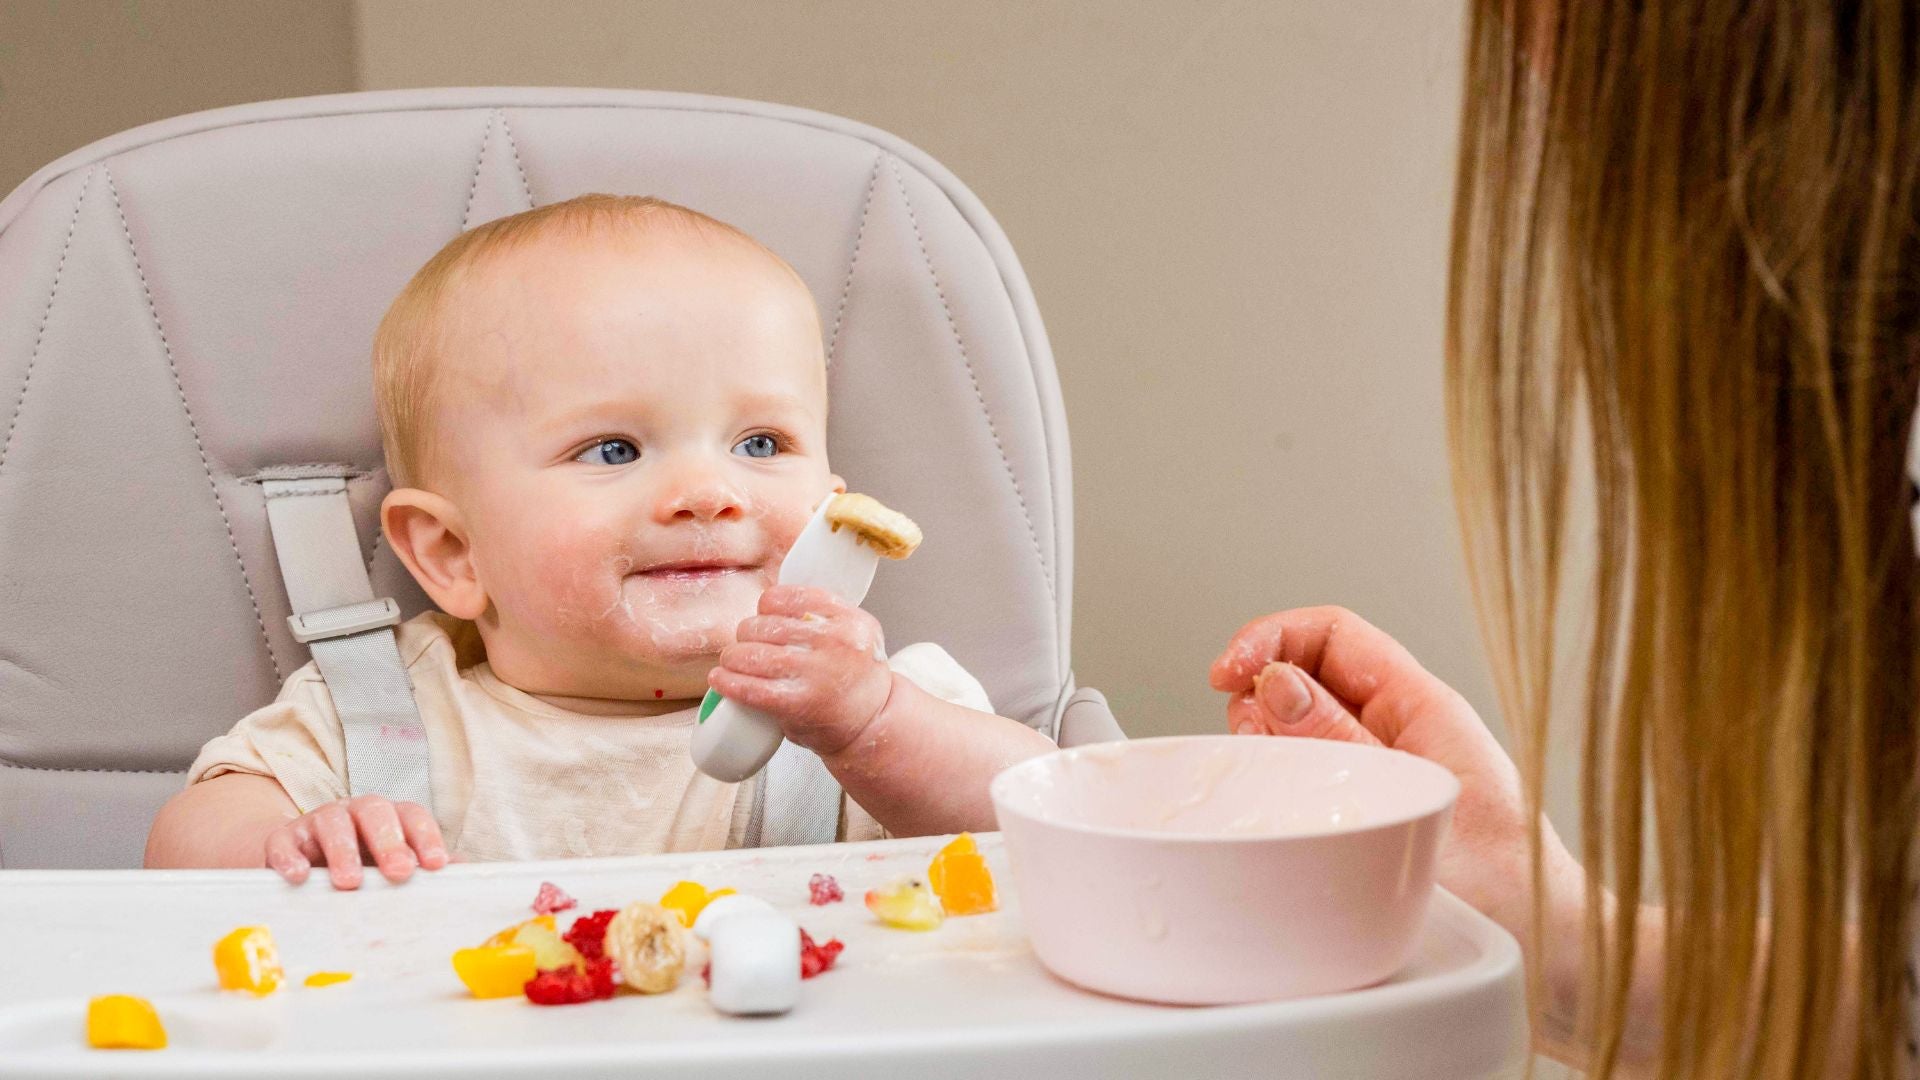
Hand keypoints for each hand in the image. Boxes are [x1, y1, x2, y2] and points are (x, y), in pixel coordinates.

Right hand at [263, 794, 447, 889]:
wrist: (301, 863)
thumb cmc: (361, 866)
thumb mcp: (391, 866)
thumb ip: (424, 867)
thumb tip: (465, 872)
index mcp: (388, 817)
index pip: (412, 815)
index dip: (426, 837)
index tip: (436, 865)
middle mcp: (355, 812)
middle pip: (374, 811)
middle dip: (389, 841)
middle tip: (399, 872)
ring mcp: (318, 822)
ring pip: (332, 822)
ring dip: (343, 850)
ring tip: (349, 882)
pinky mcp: (284, 839)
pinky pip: (284, 842)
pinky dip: (290, 857)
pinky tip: (299, 876)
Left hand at [710, 584, 892, 756]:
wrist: (873, 724)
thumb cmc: (857, 680)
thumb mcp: (856, 634)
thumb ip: (824, 616)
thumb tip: (771, 606)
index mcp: (849, 619)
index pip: (788, 597)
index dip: (767, 606)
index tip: (765, 616)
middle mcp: (835, 642)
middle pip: (764, 625)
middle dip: (747, 634)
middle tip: (748, 646)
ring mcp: (816, 674)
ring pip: (751, 653)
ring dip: (733, 656)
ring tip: (733, 662)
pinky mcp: (797, 704)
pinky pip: (749, 687)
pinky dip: (727, 682)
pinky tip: (720, 679)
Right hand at [1209, 606, 1578, 936]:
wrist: (1549, 949)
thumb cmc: (1506, 884)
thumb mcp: (1409, 798)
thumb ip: (1338, 741)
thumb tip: (1275, 682)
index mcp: (1420, 704)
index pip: (1331, 633)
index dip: (1270, 639)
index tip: (1226, 673)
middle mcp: (1401, 725)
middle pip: (1305, 673)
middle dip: (1261, 698)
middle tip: (1254, 749)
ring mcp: (1385, 764)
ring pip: (1301, 725)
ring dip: (1270, 744)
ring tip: (1280, 788)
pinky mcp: (1373, 804)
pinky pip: (1313, 771)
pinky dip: (1284, 781)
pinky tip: (1288, 813)